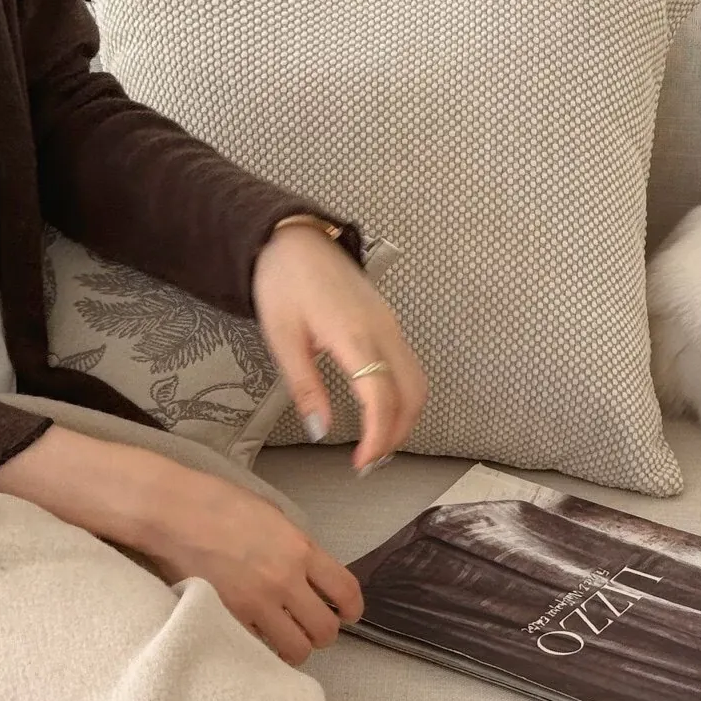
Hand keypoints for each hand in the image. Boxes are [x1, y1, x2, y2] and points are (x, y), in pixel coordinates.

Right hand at [141, 464, 362, 665]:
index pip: (347, 592)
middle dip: (324, 633)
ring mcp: (255, 603)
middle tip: (310, 627)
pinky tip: (256, 634)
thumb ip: (297, 549)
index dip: (353, 610)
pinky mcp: (228, 618)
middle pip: (326, 630)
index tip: (348, 615)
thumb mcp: (272, 517)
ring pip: (296, 649)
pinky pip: (259, 647)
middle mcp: (284, 579)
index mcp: (300, 549)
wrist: (170, 511)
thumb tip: (314, 575)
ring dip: (295, 647)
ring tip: (284, 637)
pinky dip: (262, 647)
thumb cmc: (217, 504)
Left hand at [252, 223, 427, 473]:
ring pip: (418, 385)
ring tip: (377, 444)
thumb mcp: (282, 337)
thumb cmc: (284, 280)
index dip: (377, 436)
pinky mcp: (390, 326)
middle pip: (412, 396)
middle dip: (396, 436)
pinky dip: (404, 399)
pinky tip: (383, 413)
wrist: (296, 239)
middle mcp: (383, 331)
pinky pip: (411, 370)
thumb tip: (320, 429)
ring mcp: (392, 327)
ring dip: (405, 420)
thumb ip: (304, 387)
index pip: (381, 398)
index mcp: (354, 335)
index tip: (361, 461)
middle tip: (368, 461)